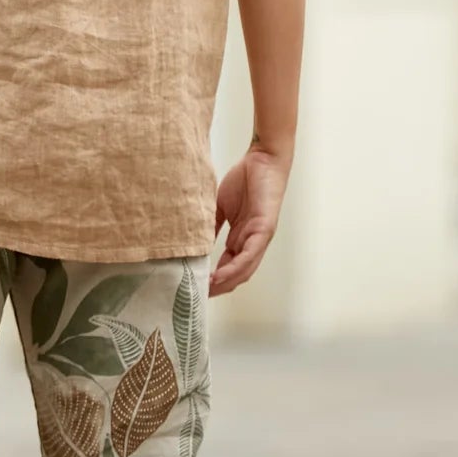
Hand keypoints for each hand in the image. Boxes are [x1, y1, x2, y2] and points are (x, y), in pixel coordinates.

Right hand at [209, 144, 290, 296]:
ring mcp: (259, 238)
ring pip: (244, 270)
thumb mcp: (220, 205)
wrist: (263, 159)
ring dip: (226, 283)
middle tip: (198, 297)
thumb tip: (193, 241)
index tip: (195, 287)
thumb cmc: (244, 179)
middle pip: (236, 275)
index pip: (228, 266)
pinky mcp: (265, 229)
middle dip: (218, 288)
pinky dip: (236, 268)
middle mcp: (251, 243)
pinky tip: (221, 275)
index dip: (213, 279)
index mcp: (241, 238)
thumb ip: (210, 224)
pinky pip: (250, 255)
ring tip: (208, 291)